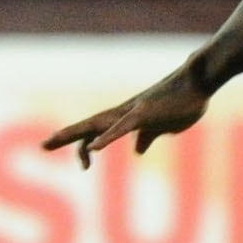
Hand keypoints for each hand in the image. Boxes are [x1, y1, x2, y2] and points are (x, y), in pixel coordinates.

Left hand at [45, 65, 211, 162]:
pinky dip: (106, 138)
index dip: (81, 142)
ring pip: (98, 124)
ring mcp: (133, 112)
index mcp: (127, 117)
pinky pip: (122, 128)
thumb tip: (136, 151)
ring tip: (53, 141)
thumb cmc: (183, 102)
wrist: (199, 82)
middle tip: (42, 146)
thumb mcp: (162, 126)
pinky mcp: (145, 114)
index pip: (97, 129)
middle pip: (89, 125)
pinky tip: (94, 148)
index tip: (75, 159)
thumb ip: (147, 136)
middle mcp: (124, 113)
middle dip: (65, 136)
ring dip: (75, 134)